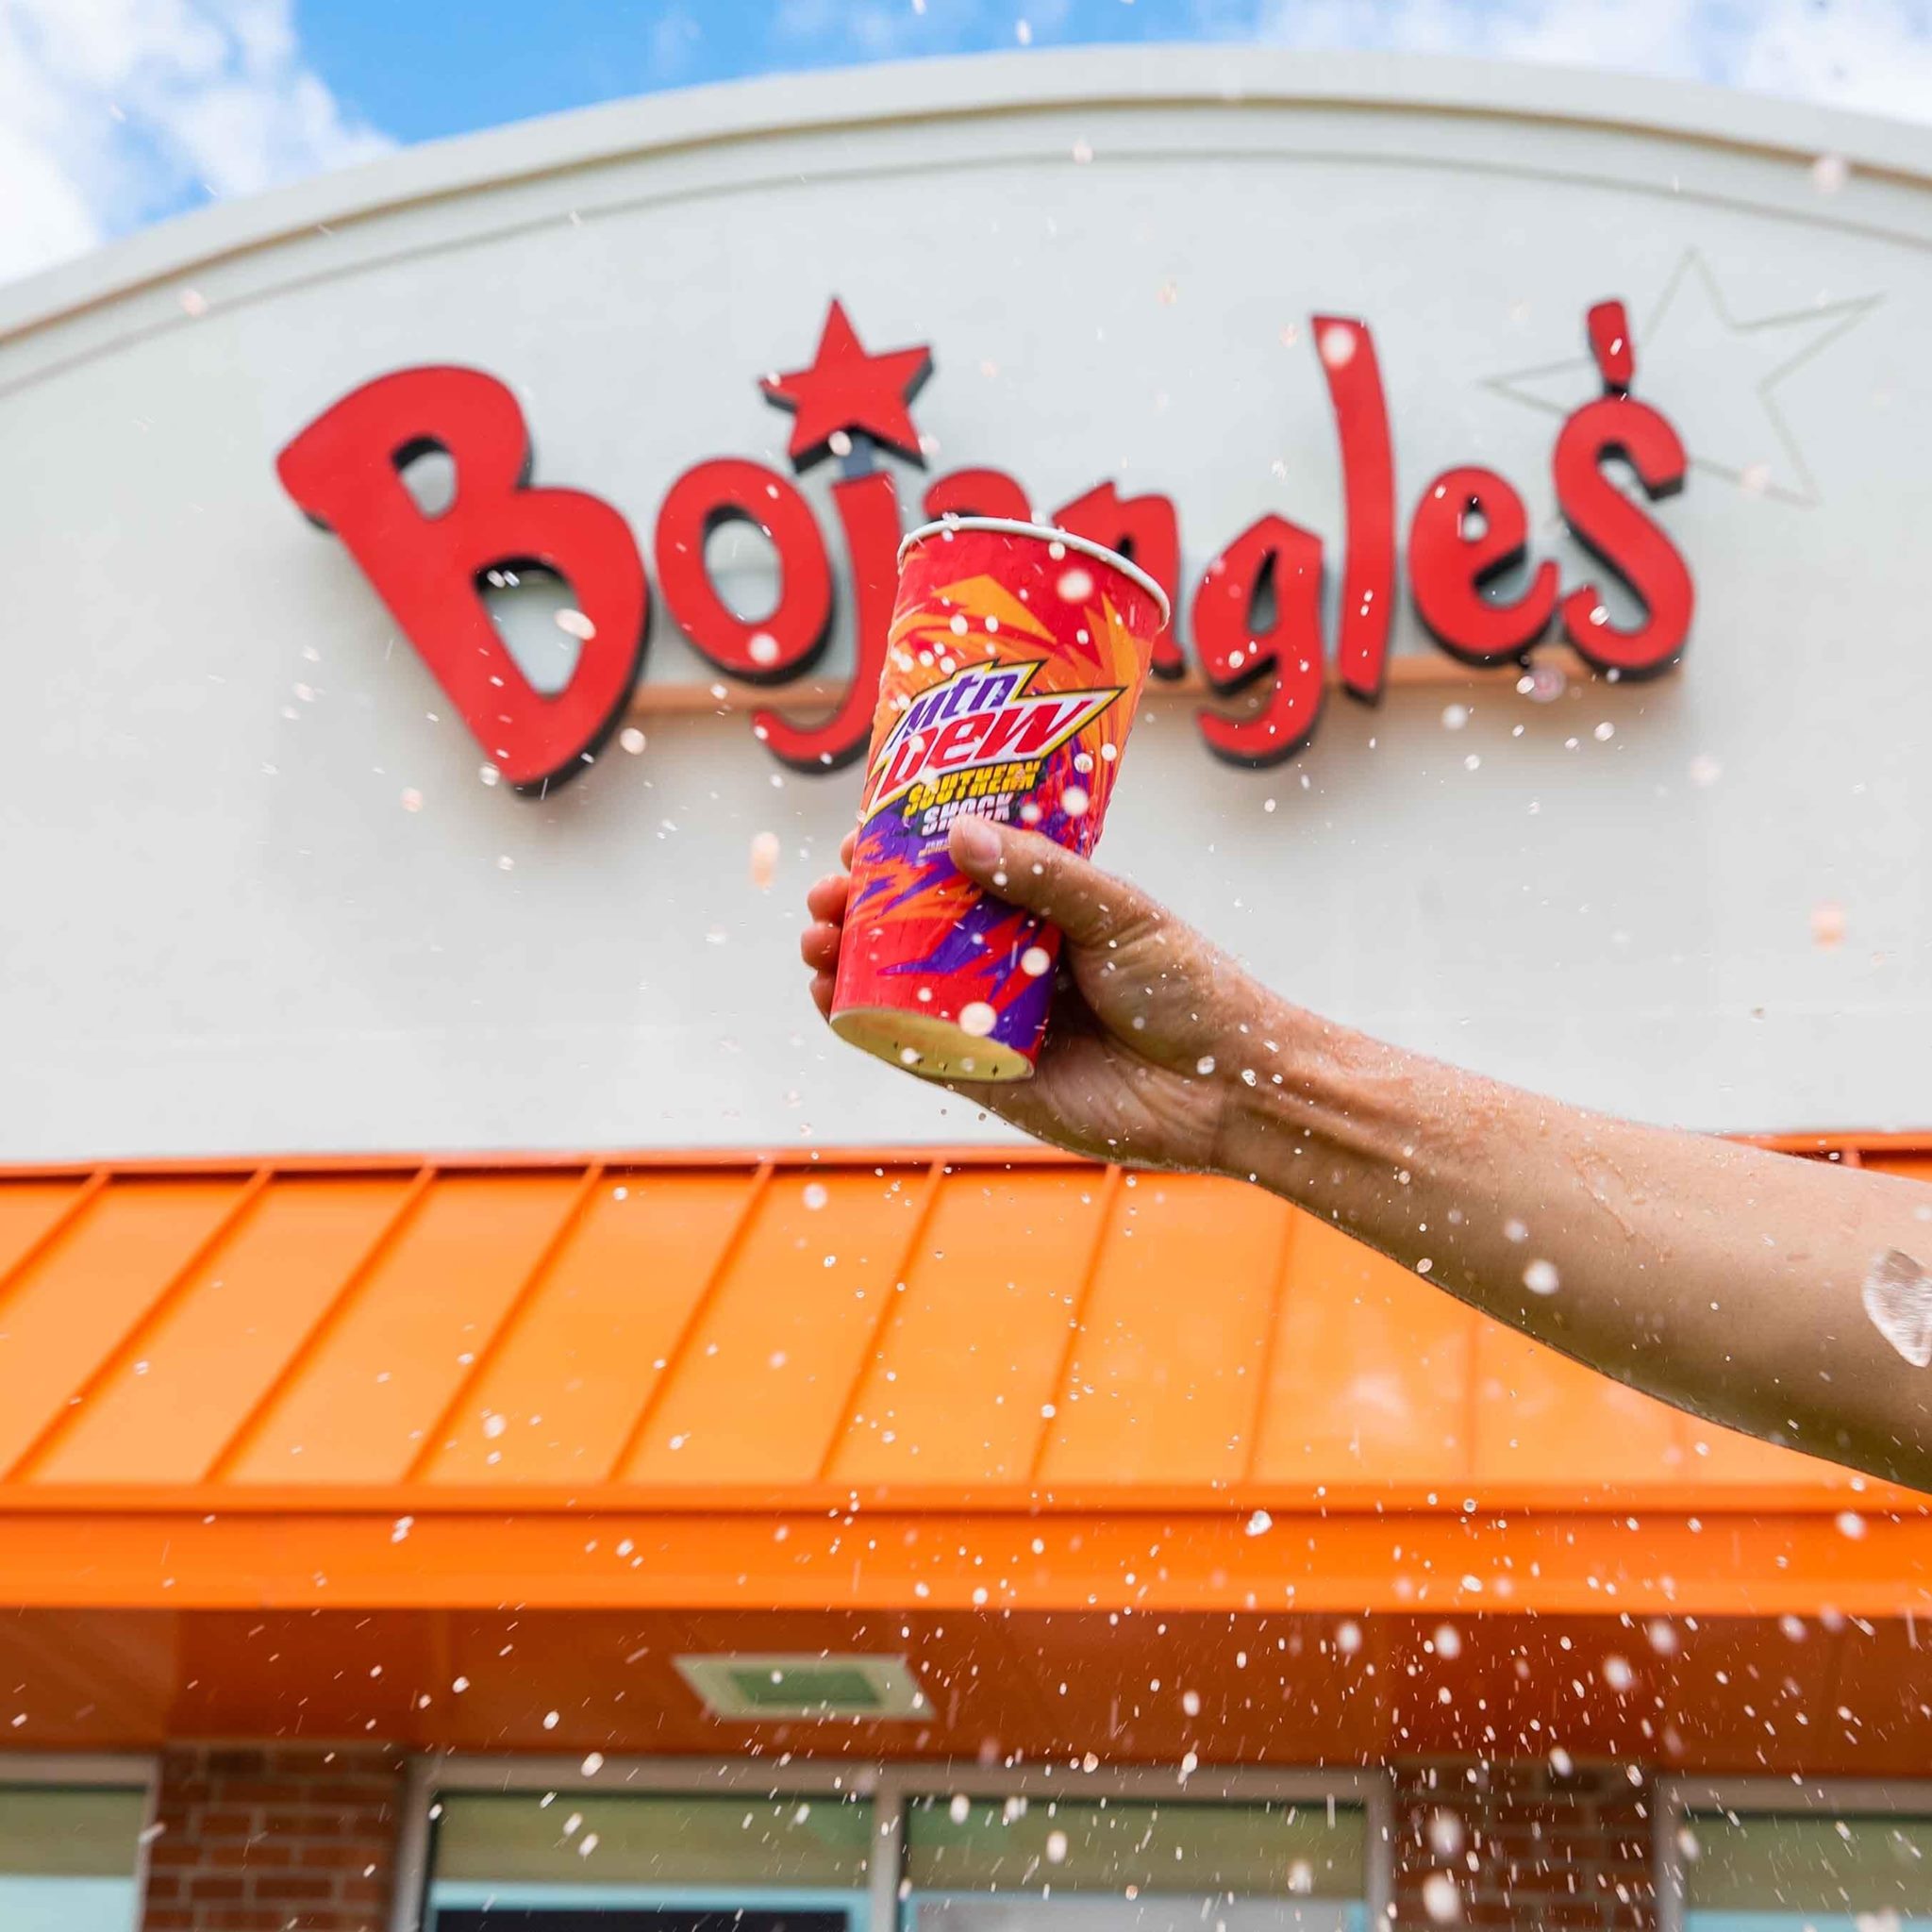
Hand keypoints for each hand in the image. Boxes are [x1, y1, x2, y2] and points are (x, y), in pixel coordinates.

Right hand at [801, 814, 1279, 1172]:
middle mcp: (1010, 965)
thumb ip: (1041, 875)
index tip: (860, 837)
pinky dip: (862, 1026)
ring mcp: (994, 1022)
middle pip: (914, 930)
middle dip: (859, 910)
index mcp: (1043, 913)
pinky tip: (827, 997)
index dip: (902, 857)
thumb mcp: (1117, 913)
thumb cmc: (1189, 989)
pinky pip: (912, 1051)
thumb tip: (955, 834)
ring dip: (846, 963)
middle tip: (826, 894)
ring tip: (816, 939)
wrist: (1226, 1089)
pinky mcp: (989, 1081)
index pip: (957, 875)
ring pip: (901, 988)